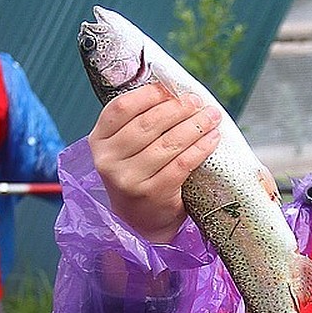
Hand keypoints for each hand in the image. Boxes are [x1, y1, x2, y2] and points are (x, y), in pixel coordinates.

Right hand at [87, 82, 221, 242]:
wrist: (138, 223)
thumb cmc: (137, 175)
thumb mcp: (125, 149)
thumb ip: (138, 123)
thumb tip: (175, 91)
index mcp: (98, 141)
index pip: (122, 108)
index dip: (149, 95)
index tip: (171, 90)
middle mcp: (109, 160)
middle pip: (148, 123)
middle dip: (178, 108)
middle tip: (198, 102)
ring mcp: (129, 179)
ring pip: (168, 143)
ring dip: (195, 126)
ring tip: (211, 117)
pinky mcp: (153, 193)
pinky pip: (182, 164)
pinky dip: (201, 148)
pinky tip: (212, 139)